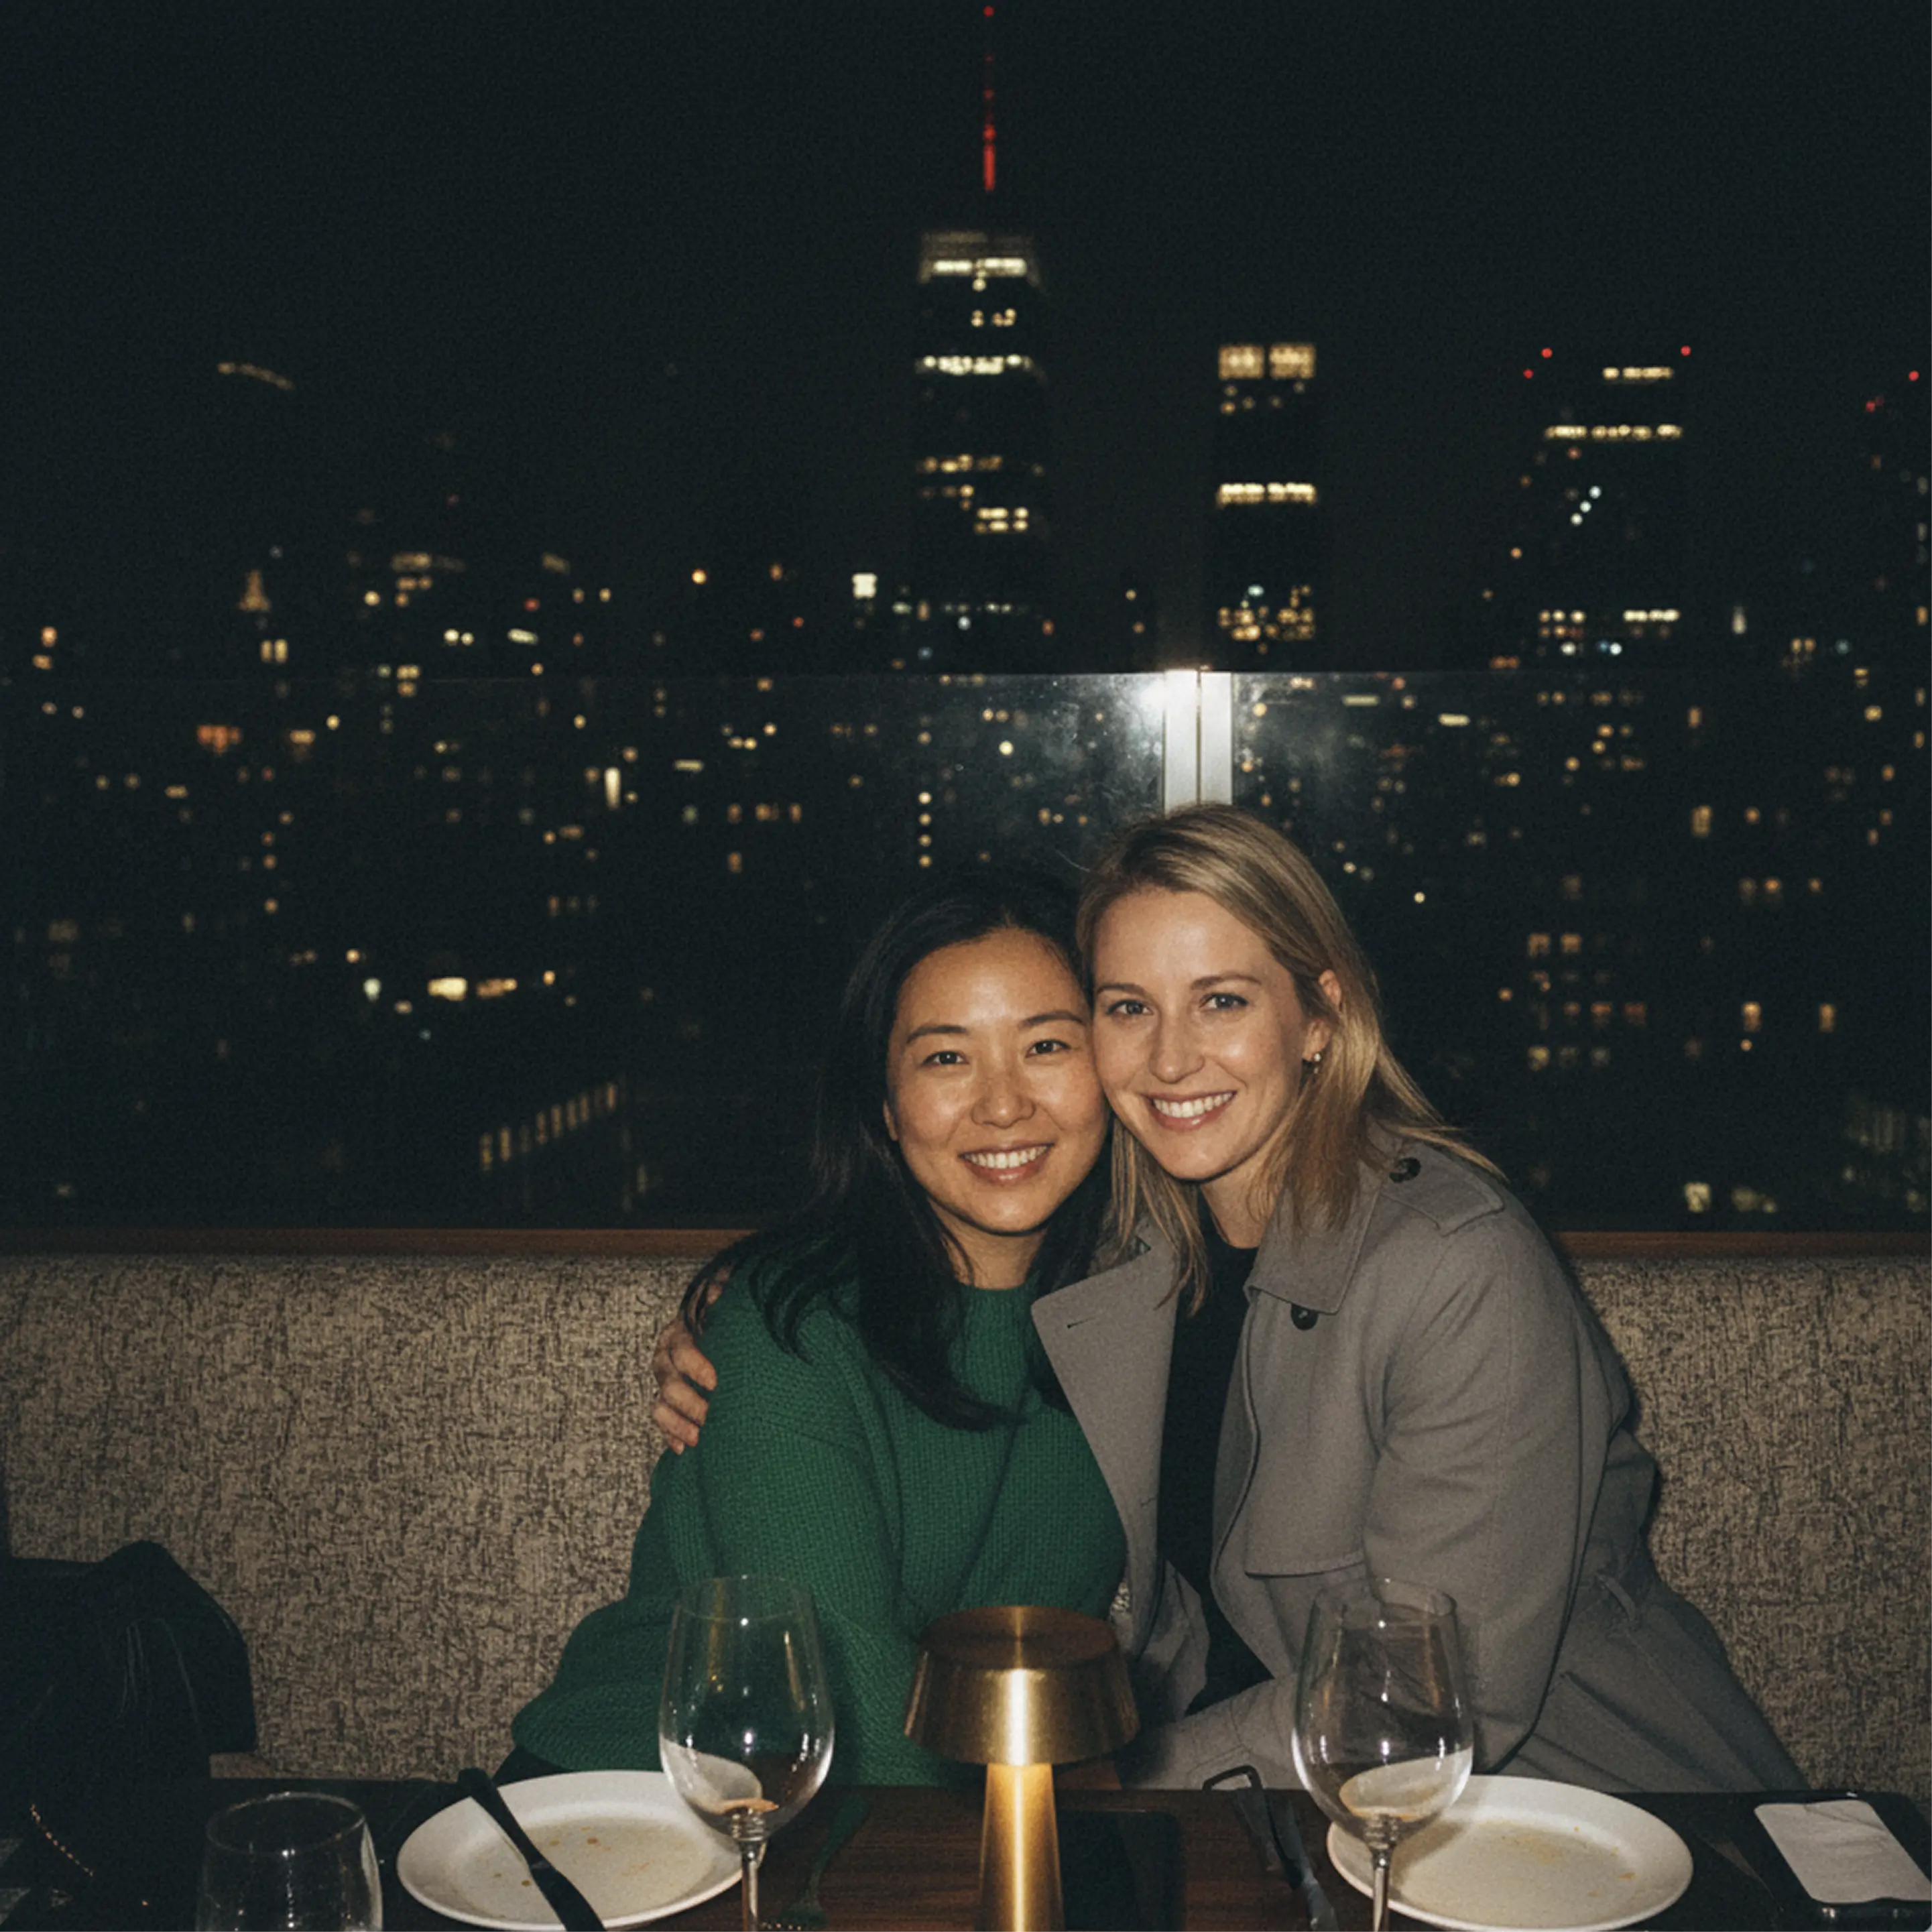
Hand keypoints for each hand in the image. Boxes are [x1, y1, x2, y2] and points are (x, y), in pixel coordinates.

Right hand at [652, 1300, 720, 1451]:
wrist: (710, 1331)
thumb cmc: (722, 1322)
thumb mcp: (723, 1308)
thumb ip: (720, 1299)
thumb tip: (719, 1289)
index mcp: (680, 1334)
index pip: (682, 1350)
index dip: (696, 1366)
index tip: (716, 1382)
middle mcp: (666, 1358)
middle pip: (669, 1383)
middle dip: (690, 1402)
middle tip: (711, 1416)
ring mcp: (664, 1382)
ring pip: (660, 1405)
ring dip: (678, 1423)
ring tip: (697, 1438)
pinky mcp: (666, 1403)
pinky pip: (661, 1421)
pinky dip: (670, 1435)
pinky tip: (683, 1449)